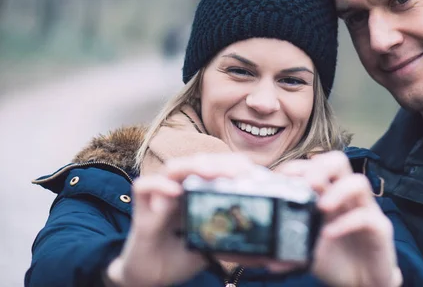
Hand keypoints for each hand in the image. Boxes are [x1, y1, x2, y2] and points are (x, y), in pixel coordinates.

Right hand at [105, 153, 262, 286]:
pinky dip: (158, 185)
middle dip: (219, 162)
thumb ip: (230, 240)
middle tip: (238, 170)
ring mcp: (160, 197)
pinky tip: (175, 191)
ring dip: (193, 166)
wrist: (150, 277)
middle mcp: (179, 189)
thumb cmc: (181, 255)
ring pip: (173, 168)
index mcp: (197, 192)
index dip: (232, 165)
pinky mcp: (141, 210)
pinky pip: (144, 187)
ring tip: (211, 172)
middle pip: (197, 162)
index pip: (215, 167)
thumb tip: (265, 250)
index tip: (251, 172)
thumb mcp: (212, 245)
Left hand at [277, 151, 402, 286]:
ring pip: (358, 181)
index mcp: (327, 193)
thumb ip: (288, 246)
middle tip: (306, 184)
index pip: (315, 165)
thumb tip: (263, 255)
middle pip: (338, 161)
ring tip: (321, 207)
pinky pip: (366, 217)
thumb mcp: (306, 249)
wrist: (361, 282)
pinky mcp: (379, 228)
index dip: (297, 166)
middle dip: (320, 167)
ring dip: (337, 190)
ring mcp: (365, 209)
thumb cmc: (334, 259)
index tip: (280, 178)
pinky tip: (329, 234)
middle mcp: (346, 196)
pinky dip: (346, 223)